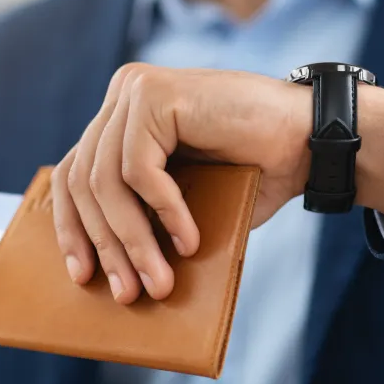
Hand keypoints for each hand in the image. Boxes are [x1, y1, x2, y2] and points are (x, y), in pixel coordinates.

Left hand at [51, 63, 383, 303]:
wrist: (311, 139)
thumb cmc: (253, 172)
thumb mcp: (185, 198)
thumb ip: (144, 213)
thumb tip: (106, 268)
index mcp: (123, 114)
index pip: (74, 173)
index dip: (72, 227)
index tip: (82, 277)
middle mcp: (123, 93)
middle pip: (84, 180)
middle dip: (105, 243)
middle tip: (126, 292)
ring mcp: (137, 90)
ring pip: (107, 180)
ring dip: (133, 240)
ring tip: (159, 282)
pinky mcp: (156, 95)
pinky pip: (140, 169)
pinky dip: (164, 212)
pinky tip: (190, 241)